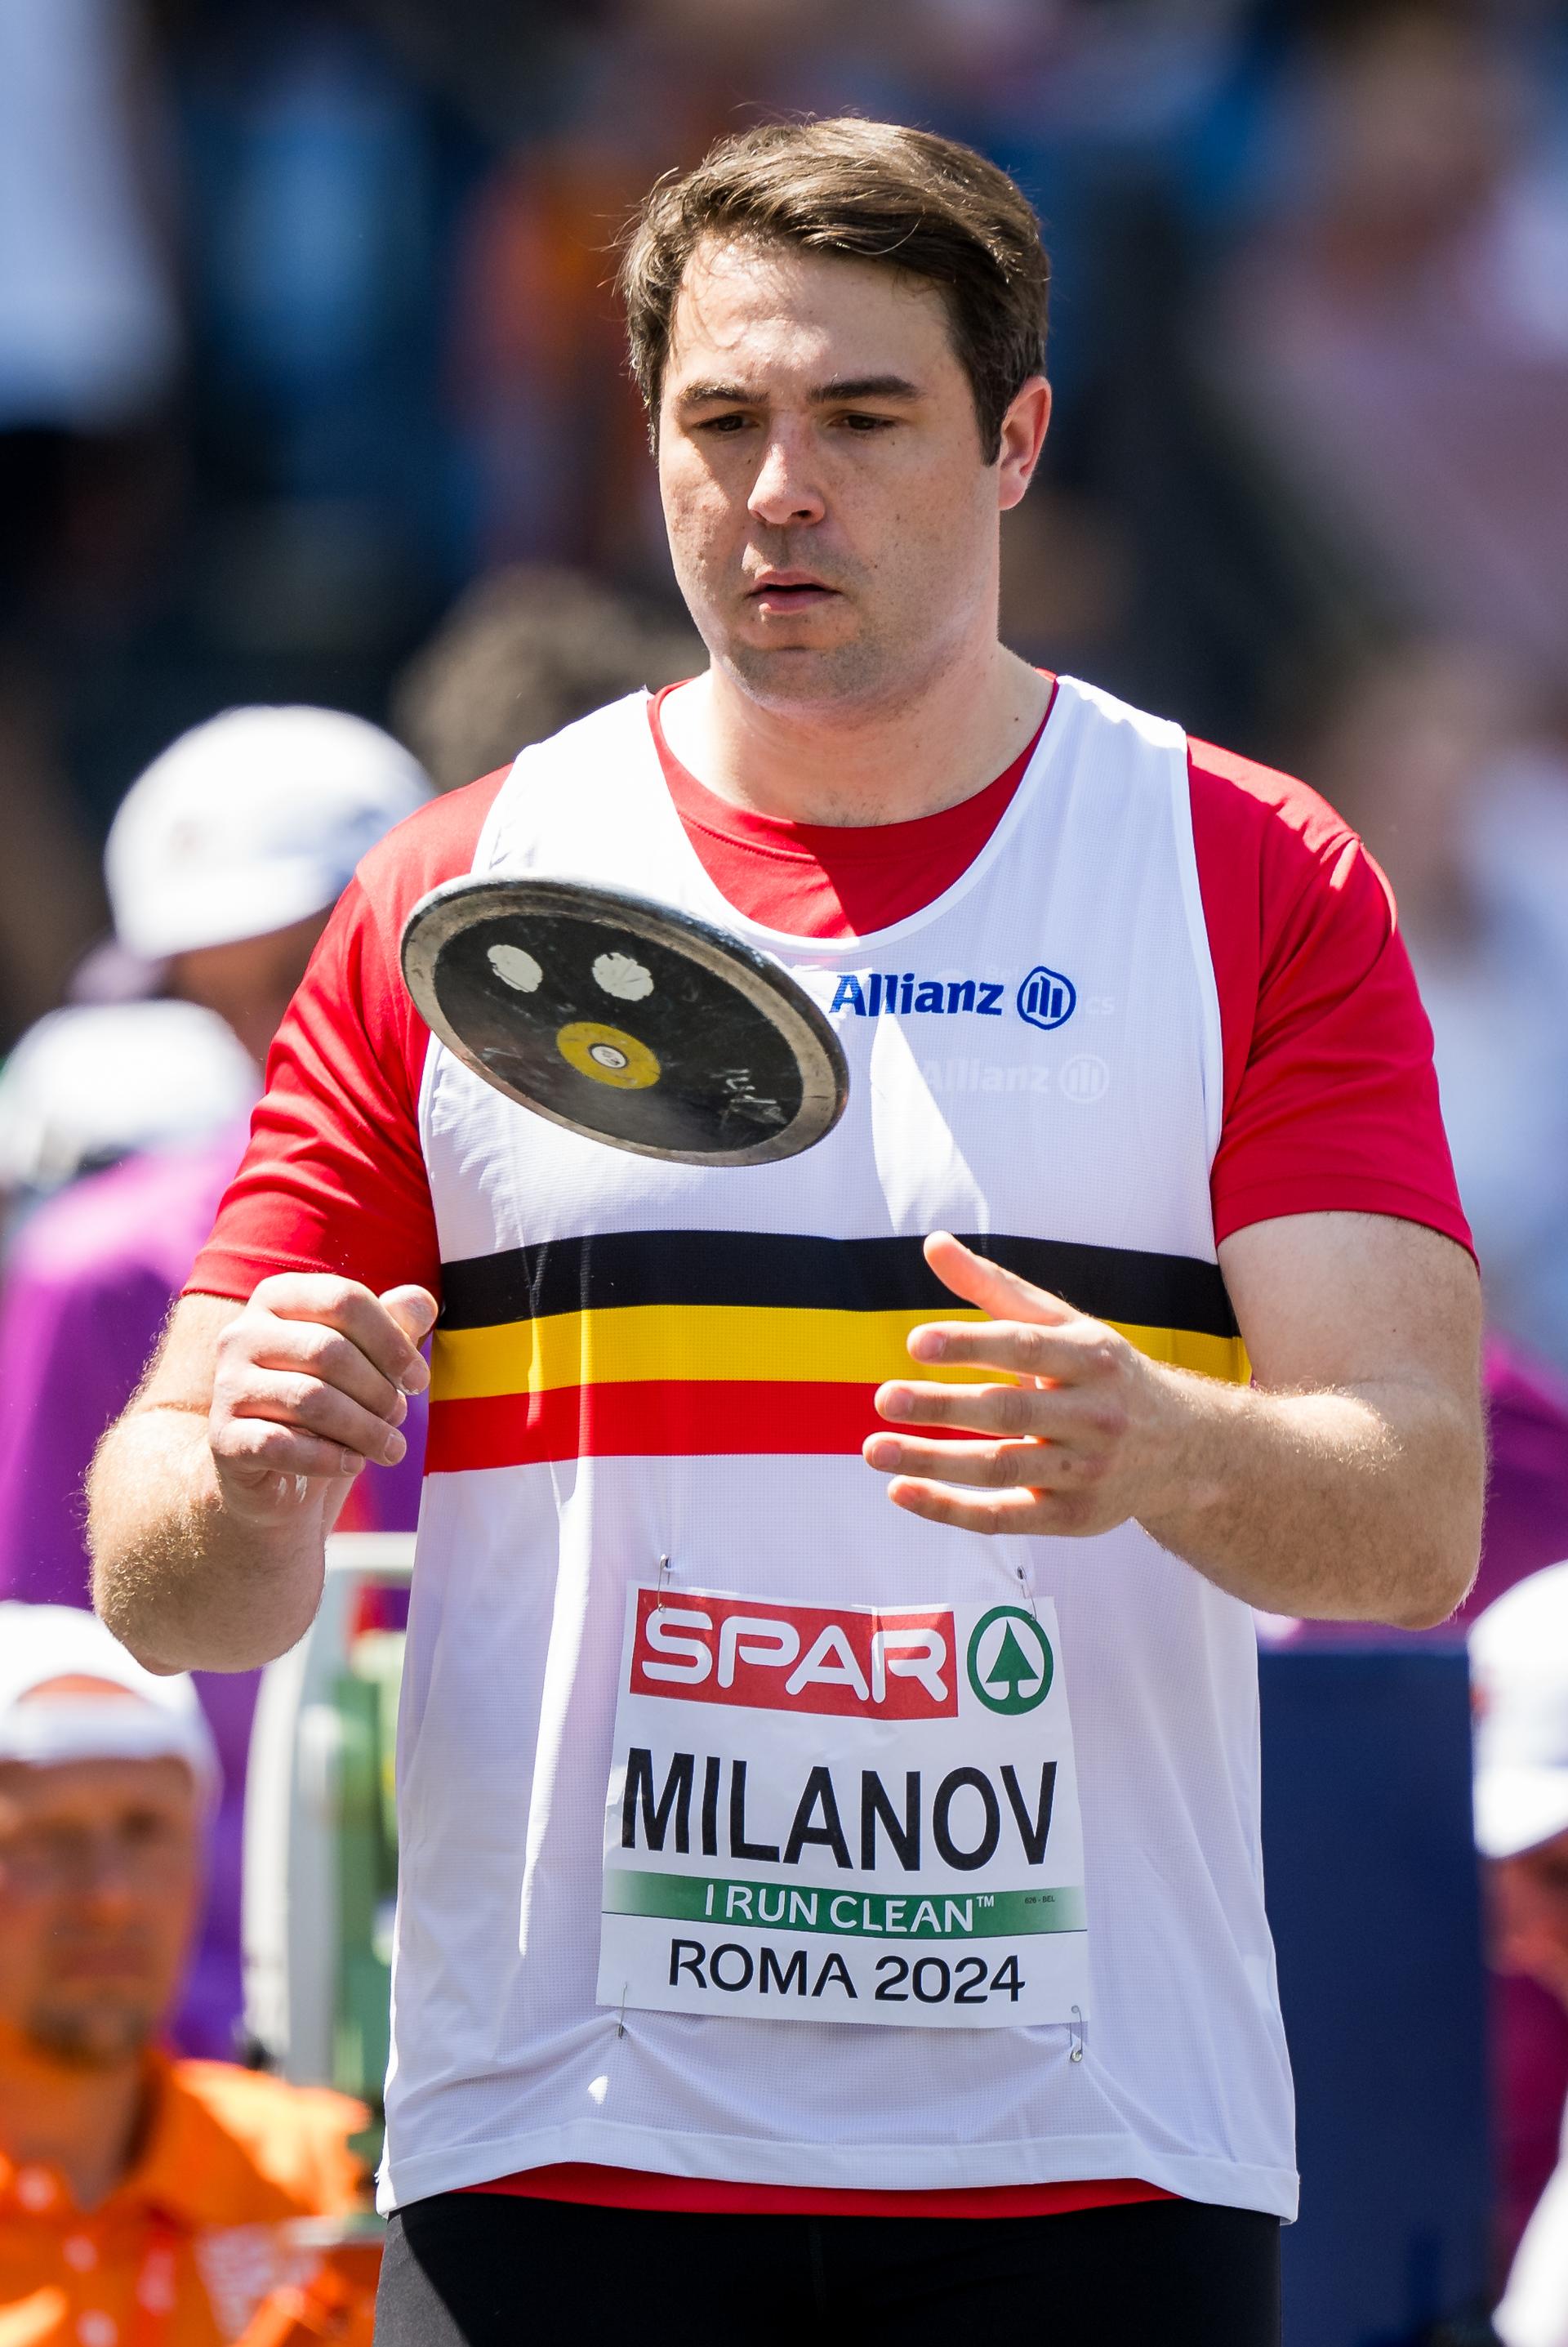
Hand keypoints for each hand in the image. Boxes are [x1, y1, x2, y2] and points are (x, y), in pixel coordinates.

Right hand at [209, 1275, 435, 1522]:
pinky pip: (281, 1444)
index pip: (343, 1299)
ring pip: (310, 1399)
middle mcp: (241, 1334)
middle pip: (328, 1350)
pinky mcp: (223, 1438)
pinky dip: (329, 1458)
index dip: (391, 1341)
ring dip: (364, 1428)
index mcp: (278, 1299)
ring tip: (390, 1447)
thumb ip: (395, 1326)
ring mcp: (227, 1386)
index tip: (418, 1380)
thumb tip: (421, 1302)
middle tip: (399, 1417)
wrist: (277, 1475)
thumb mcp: (369, 1361)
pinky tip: (353, 1464)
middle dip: (378, 1390)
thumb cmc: (330, 1404)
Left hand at [862, 1233, 1181, 1535]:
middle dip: (943, 1407)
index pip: (1026, 1348)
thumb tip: (932, 1243)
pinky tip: (901, 1491)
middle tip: (883, 1398)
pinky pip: (1004, 1518)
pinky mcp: (1073, 1519)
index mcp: (1091, 1357)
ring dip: (933, 1462)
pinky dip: (950, 1510)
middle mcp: (1094, 1416)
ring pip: (1001, 1470)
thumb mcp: (1063, 1326)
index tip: (915, 1342)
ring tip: (873, 1449)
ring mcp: (1086, 1472)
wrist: (1185, 1449)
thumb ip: (995, 1289)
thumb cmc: (1101, 1375)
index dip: (971, 1343)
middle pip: (1011, 1413)